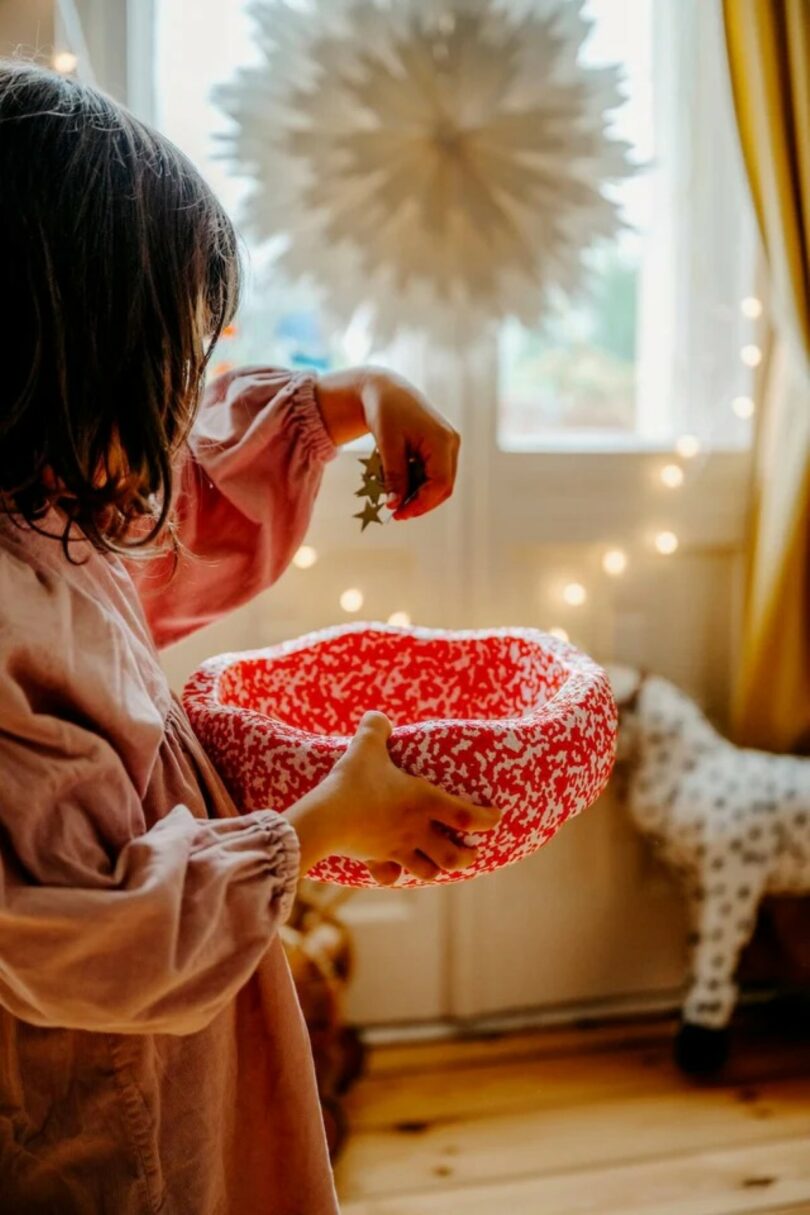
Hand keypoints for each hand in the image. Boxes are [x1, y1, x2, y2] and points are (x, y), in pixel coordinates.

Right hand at [285, 711, 500, 882]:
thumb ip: (376, 727)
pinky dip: (395, 875)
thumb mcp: (366, 745)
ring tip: (439, 863)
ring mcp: (397, 848)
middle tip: (472, 851)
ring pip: (428, 871)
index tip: (496, 817)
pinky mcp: (375, 860)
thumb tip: (378, 717)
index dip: (487, 819)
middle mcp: (417, 829)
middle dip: (467, 857)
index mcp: (424, 801)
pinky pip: (390, 876)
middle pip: (454, 856)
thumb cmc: (353, 781)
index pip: (468, 817)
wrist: (326, 819)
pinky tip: (394, 869)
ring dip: (437, 868)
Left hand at [314, 367, 460, 520]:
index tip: (399, 513)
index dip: (422, 503)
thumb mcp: (388, 445)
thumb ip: (394, 475)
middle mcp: (451, 443)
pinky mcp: (441, 446)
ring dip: (419, 494)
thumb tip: (395, 504)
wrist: (386, 390)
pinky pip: (434, 472)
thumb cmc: (385, 412)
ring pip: (440, 482)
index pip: (441, 484)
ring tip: (395, 500)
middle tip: (396, 513)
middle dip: (421, 503)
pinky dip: (418, 483)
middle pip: (444, 486)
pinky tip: (400, 485)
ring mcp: (448, 444)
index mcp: (442, 440)